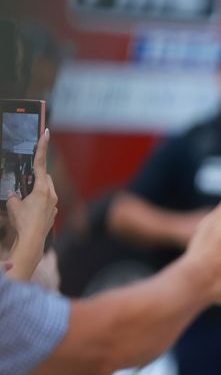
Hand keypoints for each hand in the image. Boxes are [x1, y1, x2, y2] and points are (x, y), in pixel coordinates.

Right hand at [5, 129, 57, 274]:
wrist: (31, 241)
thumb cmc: (22, 222)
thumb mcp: (12, 206)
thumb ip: (14, 197)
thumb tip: (15, 195)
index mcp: (42, 189)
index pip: (40, 164)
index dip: (42, 147)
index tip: (46, 133)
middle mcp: (52, 195)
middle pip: (45, 179)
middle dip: (36, 178)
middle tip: (25, 183)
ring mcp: (54, 206)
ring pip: (47, 192)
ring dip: (37, 192)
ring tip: (25, 201)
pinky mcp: (54, 215)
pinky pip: (47, 204)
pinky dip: (39, 204)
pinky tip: (30, 212)